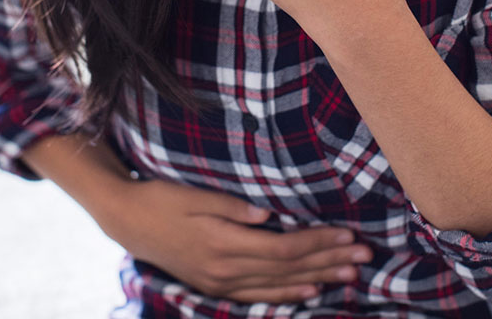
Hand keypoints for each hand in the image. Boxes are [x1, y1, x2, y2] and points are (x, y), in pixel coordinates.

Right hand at [101, 178, 372, 302]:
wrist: (127, 220)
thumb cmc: (162, 199)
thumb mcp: (194, 195)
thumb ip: (232, 207)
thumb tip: (268, 215)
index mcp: (223, 244)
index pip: (282, 248)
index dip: (317, 242)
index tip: (347, 234)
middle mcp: (225, 270)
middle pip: (288, 268)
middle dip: (329, 261)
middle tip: (364, 255)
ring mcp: (220, 282)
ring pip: (278, 285)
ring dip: (317, 279)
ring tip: (349, 274)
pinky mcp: (215, 285)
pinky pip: (259, 295)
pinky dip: (287, 294)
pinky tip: (310, 291)